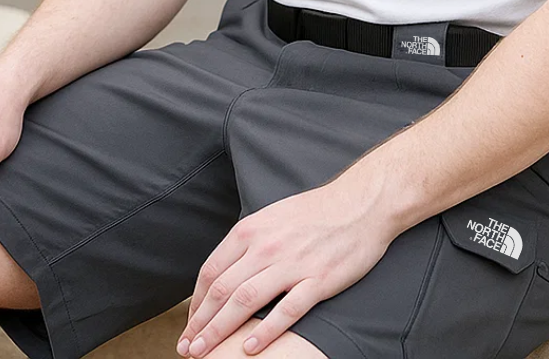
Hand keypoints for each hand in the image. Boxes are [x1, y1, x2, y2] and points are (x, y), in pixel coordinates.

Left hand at [177, 180, 396, 356]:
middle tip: (187, 348)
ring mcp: (292, 263)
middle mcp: (266, 246)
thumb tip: (224, 270)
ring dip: (220, 331)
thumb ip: (248, 242)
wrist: (361, 204)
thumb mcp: (272, 216)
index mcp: (252, 229)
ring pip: (245, 301)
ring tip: (204, 353)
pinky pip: (286, 310)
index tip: (191, 325)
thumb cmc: (316, 211)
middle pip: (223, 290)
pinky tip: (249, 348)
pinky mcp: (318, 280)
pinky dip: (265, 331)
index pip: (212, 271)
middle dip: (200, 324)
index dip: (196, 303)